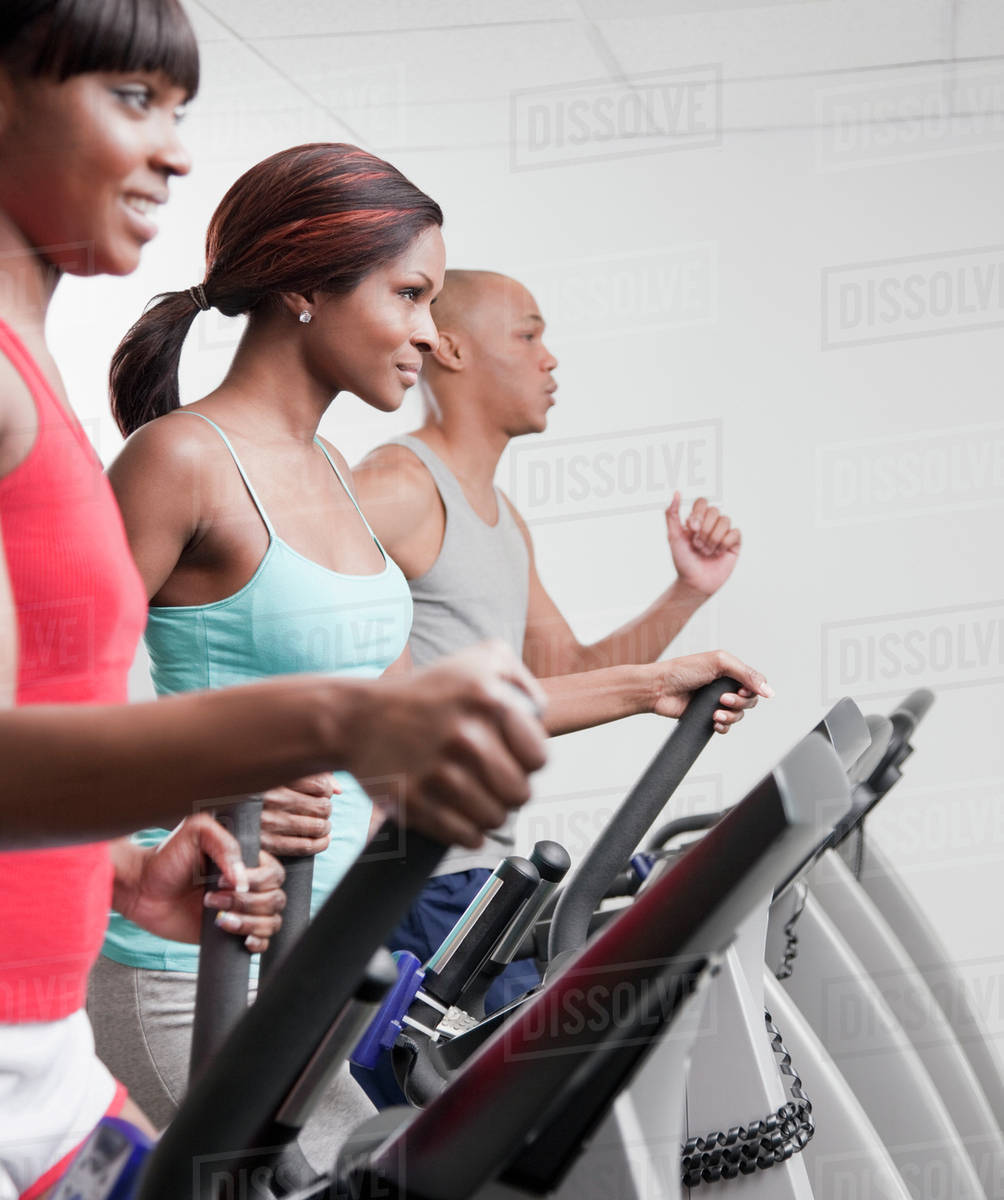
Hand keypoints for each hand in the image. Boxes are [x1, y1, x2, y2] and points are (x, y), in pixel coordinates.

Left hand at [115, 814, 285, 952]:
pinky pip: (263, 941)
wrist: (142, 890)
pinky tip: (243, 938)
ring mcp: (241, 910)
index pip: (274, 873)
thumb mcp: (196, 833)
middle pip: (276, 898)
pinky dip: (258, 941)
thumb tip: (242, 879)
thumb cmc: (166, 858)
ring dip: (249, 922)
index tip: (224, 881)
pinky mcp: (231, 933)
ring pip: (271, 921)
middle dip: (247, 903)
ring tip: (218, 920)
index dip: (256, 881)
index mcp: (246, 861)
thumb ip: (225, 844)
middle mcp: (247, 885)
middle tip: (212, 899)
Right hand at [260, 773, 335, 856]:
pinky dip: (320, 844)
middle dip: (326, 809)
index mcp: (273, 776)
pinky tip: (323, 840)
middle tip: (322, 809)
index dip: (326, 790)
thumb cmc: (252, 790)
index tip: (323, 793)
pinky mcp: (264, 842)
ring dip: (325, 826)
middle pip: (320, 806)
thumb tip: (338, 789)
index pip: (318, 785)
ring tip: (323, 824)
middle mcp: (270, 799)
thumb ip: (311, 774)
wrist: (216, 814)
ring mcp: (267, 822)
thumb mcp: (275, 773)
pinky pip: (303, 846)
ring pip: (315, 826)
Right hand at [348, 641, 547, 848]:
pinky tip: (454, 810)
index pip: (538, 758)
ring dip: (487, 812)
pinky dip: (466, 831)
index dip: (526, 762)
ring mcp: (440, 772)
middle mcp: (467, 735)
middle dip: (508, 791)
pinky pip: (466, 836)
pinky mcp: (416, 802)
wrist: (357, 718)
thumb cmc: (424, 693)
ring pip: (495, 819)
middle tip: (488, 779)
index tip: (510, 758)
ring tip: (470, 793)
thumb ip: (522, 682)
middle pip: (520, 794)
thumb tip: (541, 716)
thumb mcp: (479, 660)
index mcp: (488, 699)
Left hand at [648, 650, 772, 733]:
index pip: (755, 683)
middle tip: (721, 700)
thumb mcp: (718, 663)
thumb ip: (746, 674)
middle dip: (739, 703)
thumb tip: (769, 690)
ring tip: (714, 713)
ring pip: (739, 715)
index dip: (753, 690)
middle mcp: (725, 686)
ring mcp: (716, 702)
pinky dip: (723, 727)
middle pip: (750, 701)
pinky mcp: (707, 716)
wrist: (659, 689)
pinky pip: (725, 727)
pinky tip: (713, 722)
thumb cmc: (683, 671)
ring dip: (730, 716)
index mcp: (729, 670)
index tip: (740, 690)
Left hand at [666, 492, 740, 597]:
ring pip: (725, 521)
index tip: (692, 529)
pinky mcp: (734, 543)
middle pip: (714, 511)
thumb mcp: (673, 536)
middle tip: (697, 545)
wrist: (694, 582)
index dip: (698, 514)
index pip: (702, 502)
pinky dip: (724, 544)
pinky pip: (735, 533)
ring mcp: (723, 532)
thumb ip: (672, 514)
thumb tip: (676, 493)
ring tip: (706, 551)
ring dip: (713, 539)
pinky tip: (719, 553)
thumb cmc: (683, 561)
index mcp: (697, 519)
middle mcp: (711, 523)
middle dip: (704, 531)